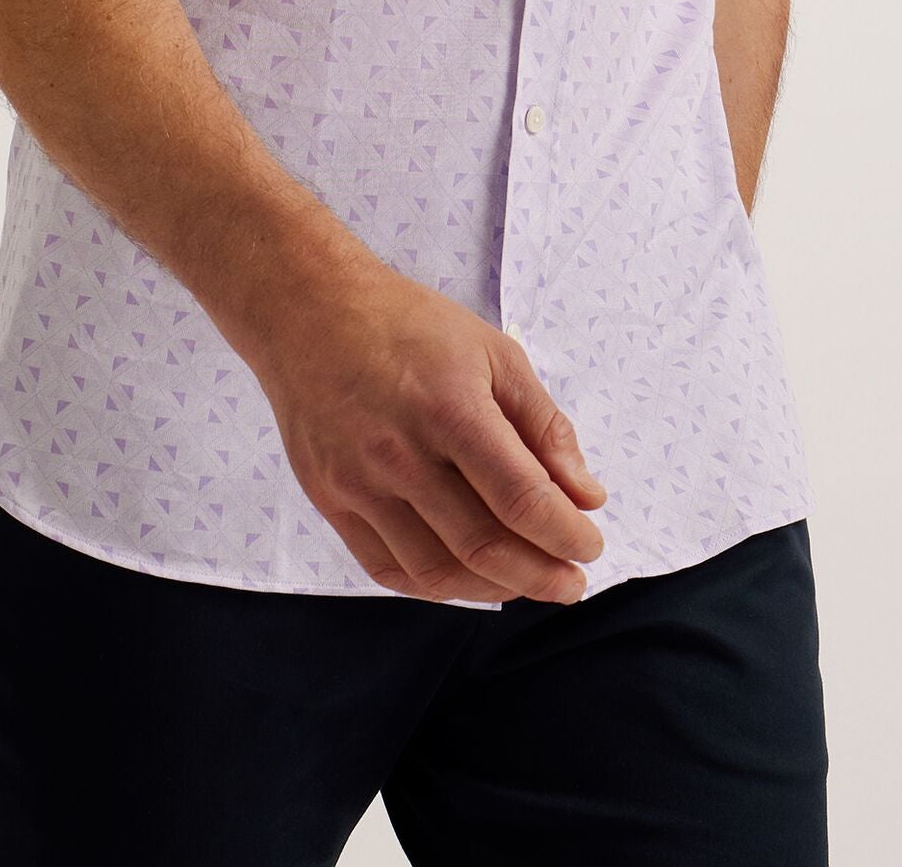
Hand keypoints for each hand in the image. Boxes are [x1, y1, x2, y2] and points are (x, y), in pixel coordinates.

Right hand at [243, 255, 608, 605]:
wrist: (310, 312)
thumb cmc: (410, 326)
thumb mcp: (494, 353)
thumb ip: (544, 426)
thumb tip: (585, 496)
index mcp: (451, 408)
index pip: (522, 497)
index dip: (565, 534)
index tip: (590, 546)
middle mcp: (401, 454)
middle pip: (483, 545)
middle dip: (541, 575)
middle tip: (571, 582)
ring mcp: (359, 483)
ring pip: (436, 571)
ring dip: (493, 588)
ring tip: (526, 581)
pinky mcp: (329, 500)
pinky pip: (387, 569)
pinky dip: (436, 585)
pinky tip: (467, 575)